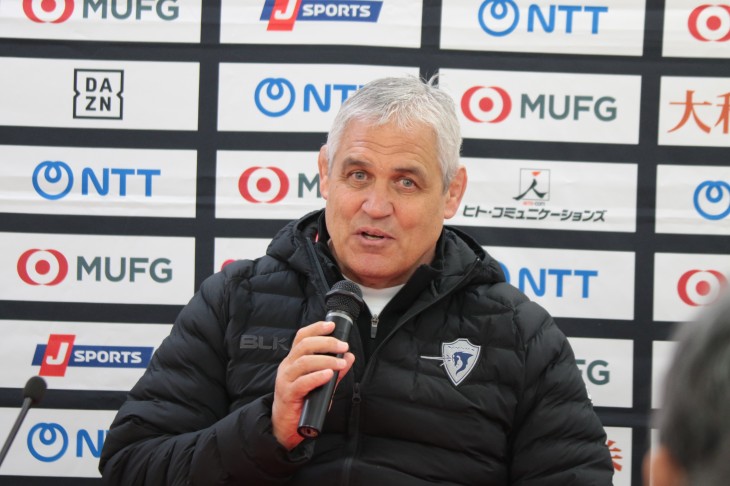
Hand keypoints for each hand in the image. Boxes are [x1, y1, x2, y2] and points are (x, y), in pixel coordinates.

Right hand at [272, 320, 354, 449]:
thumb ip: (334, 370)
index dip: (316, 328)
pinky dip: (317, 377)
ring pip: (304, 362)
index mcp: (293, 360)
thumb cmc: (301, 402)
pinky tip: (328, 375)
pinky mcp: (288, 394)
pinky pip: (302, 382)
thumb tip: (349, 358)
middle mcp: (288, 366)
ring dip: (325, 360)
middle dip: (326, 343)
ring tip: (340, 363)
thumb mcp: (321, 383)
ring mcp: (286, 380)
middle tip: (343, 346)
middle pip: (304, 346)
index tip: (332, 325)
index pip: (302, 337)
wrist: (284, 426)